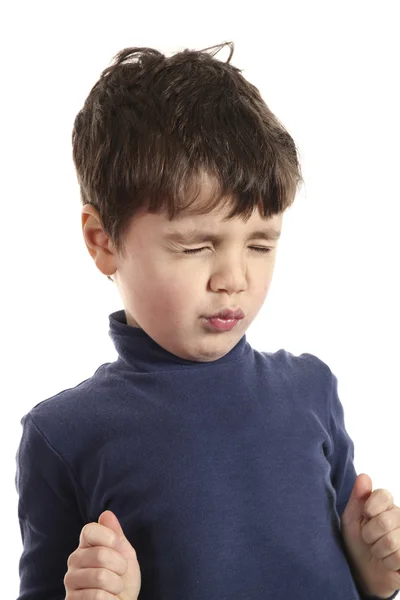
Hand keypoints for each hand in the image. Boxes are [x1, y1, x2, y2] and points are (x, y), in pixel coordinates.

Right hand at [64, 510, 140, 599]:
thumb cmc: (123, 579)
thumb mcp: (125, 554)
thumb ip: (115, 534)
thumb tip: (106, 513)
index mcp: (86, 545)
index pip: (89, 530)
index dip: (110, 538)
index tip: (118, 547)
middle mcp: (74, 560)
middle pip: (100, 554)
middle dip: (120, 566)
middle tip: (120, 574)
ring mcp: (70, 581)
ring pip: (100, 577)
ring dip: (116, 585)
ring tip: (114, 588)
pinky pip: (97, 597)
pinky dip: (110, 599)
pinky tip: (108, 599)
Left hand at [341, 473, 399, 598]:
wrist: (364, 573)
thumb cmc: (357, 543)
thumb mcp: (351, 519)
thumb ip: (358, 498)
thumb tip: (364, 476)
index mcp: (386, 505)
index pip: (384, 495)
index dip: (370, 508)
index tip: (365, 516)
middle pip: (384, 521)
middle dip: (369, 535)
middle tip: (369, 539)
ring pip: (391, 540)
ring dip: (378, 550)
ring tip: (378, 551)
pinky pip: (399, 556)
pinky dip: (388, 562)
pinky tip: (388, 562)